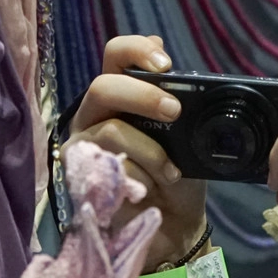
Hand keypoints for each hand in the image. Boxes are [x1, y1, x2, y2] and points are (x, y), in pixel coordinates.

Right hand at [67, 36, 205, 270]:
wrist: (174, 227)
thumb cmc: (179, 177)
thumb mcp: (189, 138)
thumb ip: (184, 109)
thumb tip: (197, 85)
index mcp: (121, 97)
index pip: (116, 55)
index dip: (137, 50)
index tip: (166, 64)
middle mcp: (95, 115)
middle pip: (103, 86)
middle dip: (144, 96)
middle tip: (174, 111)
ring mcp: (84, 144)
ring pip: (111, 130)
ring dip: (151, 150)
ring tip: (171, 171)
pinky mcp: (81, 175)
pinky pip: (111, 166)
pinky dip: (140, 176)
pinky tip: (152, 188)